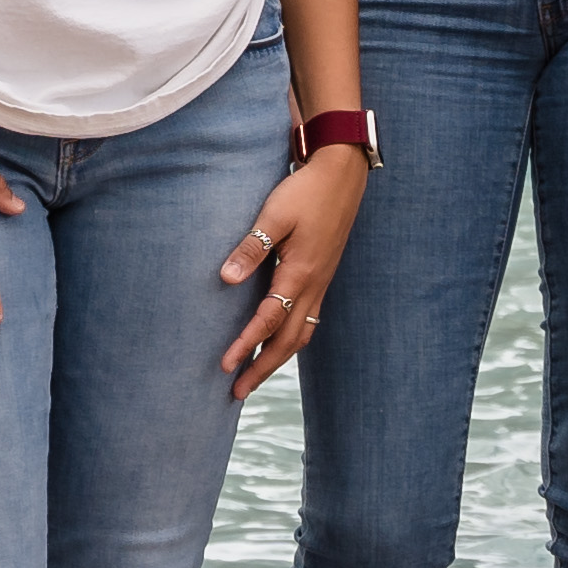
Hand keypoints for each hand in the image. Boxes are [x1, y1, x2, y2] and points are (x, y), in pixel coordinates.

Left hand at [216, 144, 370, 395]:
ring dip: (277, 358)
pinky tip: (279, 342)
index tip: (225, 366)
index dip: (246, 344)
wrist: (342, 174)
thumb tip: (226, 279)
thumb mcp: (275, 214)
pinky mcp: (322, 275)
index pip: (269, 319)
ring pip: (301, 333)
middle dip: (263, 368)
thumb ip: (252, 248)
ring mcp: (322, 282)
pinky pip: (308, 318)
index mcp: (301, 272)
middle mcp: (314, 284)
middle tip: (237, 392)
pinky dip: (292, 339)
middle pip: (288, 340)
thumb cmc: (305, 191)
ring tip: (255, 375)